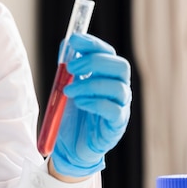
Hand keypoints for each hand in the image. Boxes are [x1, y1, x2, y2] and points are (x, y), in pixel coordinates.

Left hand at [50, 33, 130, 177]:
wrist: (70, 147)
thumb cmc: (72, 115)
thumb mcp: (66, 87)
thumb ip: (68, 68)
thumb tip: (66, 44)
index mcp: (107, 76)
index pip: (108, 53)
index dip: (93, 44)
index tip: (74, 40)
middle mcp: (119, 88)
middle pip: (120, 66)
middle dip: (94, 62)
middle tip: (70, 69)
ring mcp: (121, 107)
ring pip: (118, 88)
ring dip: (90, 85)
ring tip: (69, 91)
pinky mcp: (117, 125)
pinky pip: (114, 110)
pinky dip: (96, 103)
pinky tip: (80, 103)